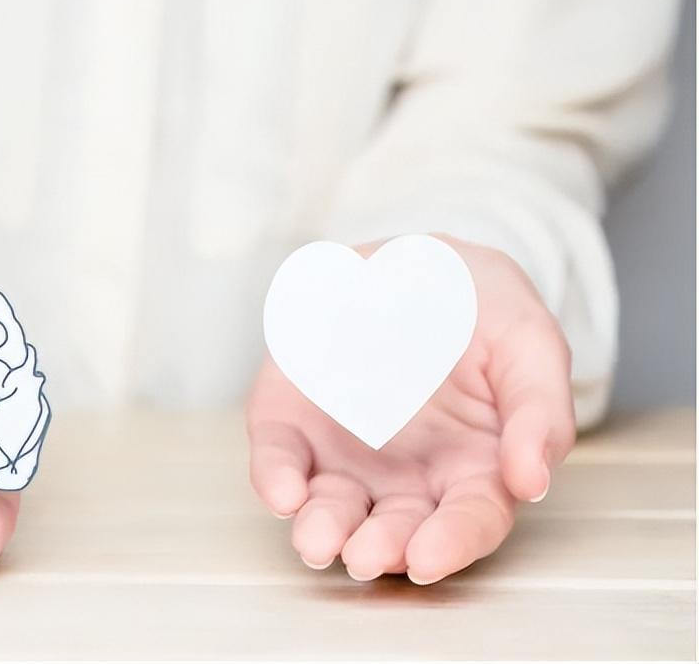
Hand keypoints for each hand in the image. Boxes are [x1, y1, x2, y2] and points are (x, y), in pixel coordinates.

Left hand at [247, 235, 574, 584]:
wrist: (416, 259)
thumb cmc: (482, 309)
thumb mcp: (529, 344)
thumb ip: (540, 412)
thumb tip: (531, 481)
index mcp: (473, 466)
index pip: (467, 519)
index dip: (451, 543)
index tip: (428, 557)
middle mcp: (406, 475)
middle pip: (395, 528)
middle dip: (379, 547)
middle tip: (365, 556)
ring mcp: (346, 451)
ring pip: (332, 505)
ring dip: (323, 526)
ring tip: (317, 539)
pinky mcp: (295, 420)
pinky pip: (281, 454)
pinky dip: (275, 475)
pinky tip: (282, 490)